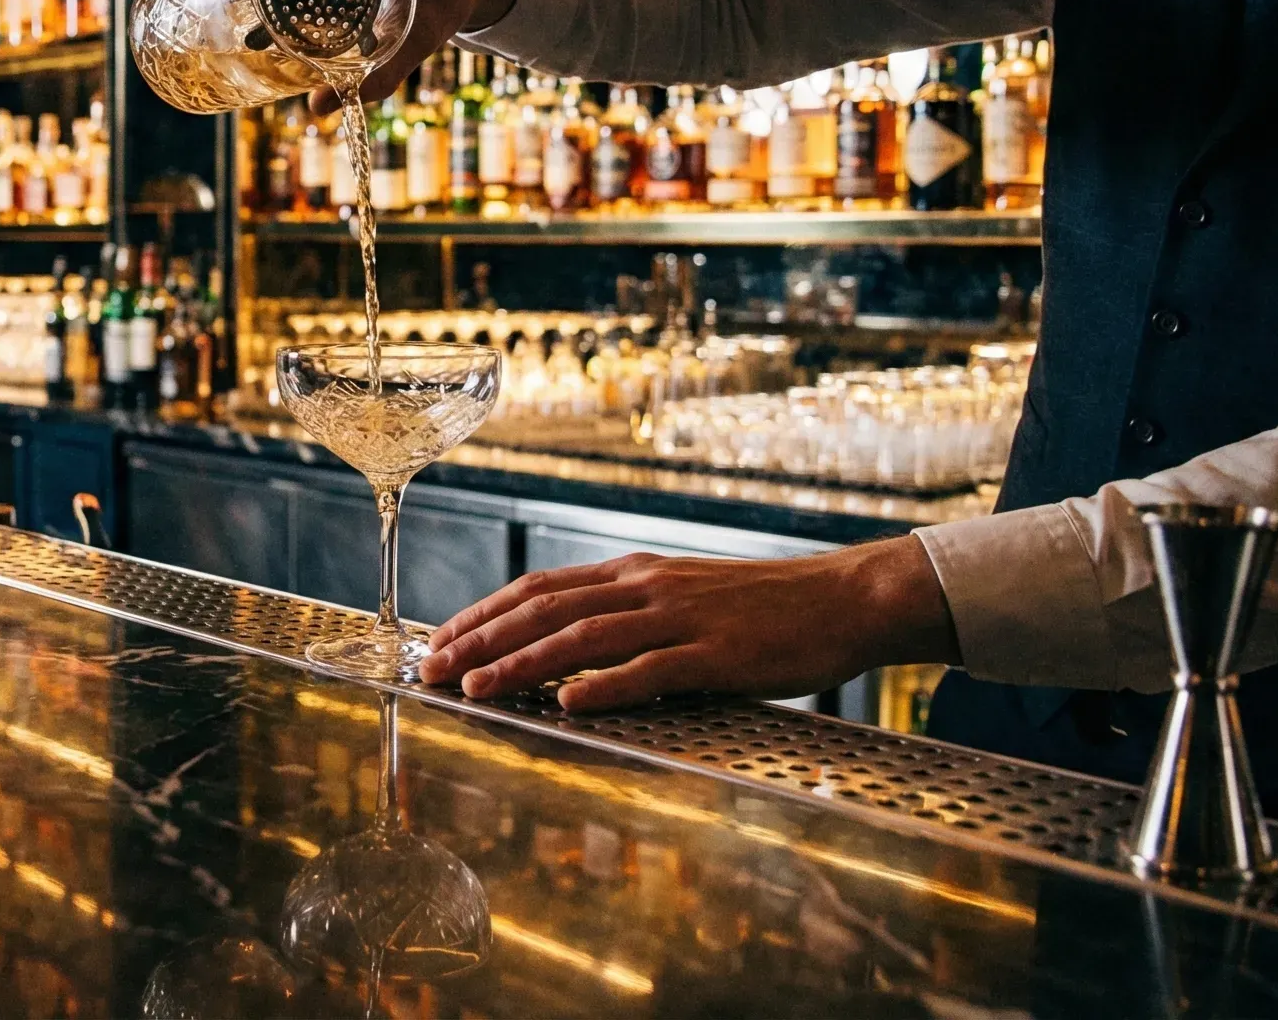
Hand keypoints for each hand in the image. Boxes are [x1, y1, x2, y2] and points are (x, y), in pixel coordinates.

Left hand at [416, 536, 960, 710]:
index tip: (441, 640)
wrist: (842, 599)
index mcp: (633, 574)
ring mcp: (680, 618)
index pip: (539, 588)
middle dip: (483, 639)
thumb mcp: (682, 599)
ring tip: (478, 688)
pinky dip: (606, 685)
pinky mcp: (717, 654)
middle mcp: (646, 586)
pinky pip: (652, 669)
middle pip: (546, 608)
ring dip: (524, 663)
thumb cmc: (761, 609)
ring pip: (584, 636)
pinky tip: (569, 703)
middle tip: (435, 670)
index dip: (483, 613)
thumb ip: (628, 619)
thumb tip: (567, 652)